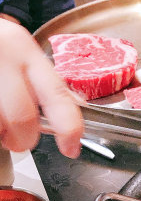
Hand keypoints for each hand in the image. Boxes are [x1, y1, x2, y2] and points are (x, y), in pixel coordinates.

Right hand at [0, 19, 82, 156]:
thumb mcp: (21, 53)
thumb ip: (44, 81)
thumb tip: (72, 109)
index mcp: (26, 52)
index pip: (58, 95)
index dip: (69, 128)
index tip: (72, 148)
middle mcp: (4, 60)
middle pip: (23, 117)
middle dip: (24, 139)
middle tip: (21, 140)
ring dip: (1, 133)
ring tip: (0, 123)